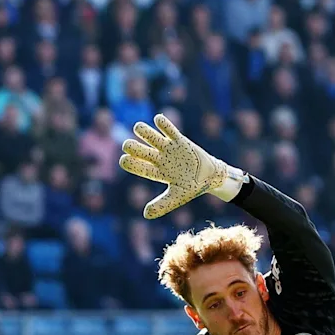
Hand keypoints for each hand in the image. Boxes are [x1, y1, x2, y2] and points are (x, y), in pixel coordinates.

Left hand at [119, 114, 238, 218]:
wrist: (210, 177)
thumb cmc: (192, 188)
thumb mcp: (178, 197)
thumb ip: (162, 205)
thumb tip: (145, 214)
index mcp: (156, 172)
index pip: (137, 167)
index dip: (130, 163)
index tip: (124, 160)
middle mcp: (159, 159)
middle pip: (140, 150)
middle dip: (132, 146)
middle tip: (128, 145)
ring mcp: (168, 148)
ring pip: (150, 136)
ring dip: (143, 131)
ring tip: (138, 128)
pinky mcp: (180, 140)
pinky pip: (169, 129)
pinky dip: (163, 123)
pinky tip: (158, 120)